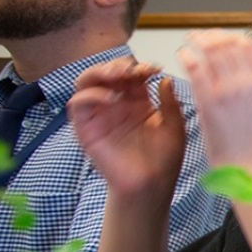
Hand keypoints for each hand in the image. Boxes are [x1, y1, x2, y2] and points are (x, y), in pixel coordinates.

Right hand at [68, 58, 183, 209]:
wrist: (152, 186)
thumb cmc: (164, 160)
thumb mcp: (174, 127)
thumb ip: (170, 103)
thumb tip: (165, 79)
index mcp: (138, 102)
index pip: (132, 75)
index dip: (140, 67)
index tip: (154, 69)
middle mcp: (117, 106)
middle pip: (106, 74)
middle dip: (117, 65)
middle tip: (132, 70)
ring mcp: (100, 116)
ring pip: (86, 83)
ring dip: (99, 73)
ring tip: (118, 75)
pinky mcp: (87, 129)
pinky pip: (78, 104)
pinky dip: (90, 95)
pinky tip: (111, 98)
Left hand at [176, 30, 251, 171]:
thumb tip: (243, 71)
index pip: (250, 47)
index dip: (231, 37)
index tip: (220, 37)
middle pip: (230, 44)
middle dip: (211, 36)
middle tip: (198, 36)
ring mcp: (232, 89)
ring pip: (212, 51)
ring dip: (197, 42)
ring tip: (187, 41)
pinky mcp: (211, 101)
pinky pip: (196, 67)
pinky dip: (187, 56)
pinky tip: (181, 55)